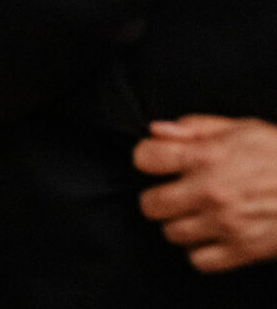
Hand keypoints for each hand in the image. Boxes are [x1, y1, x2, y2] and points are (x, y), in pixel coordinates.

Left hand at [137, 116, 276, 272]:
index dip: (148, 158)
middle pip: (150, 204)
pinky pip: (199, 260)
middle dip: (158, 197)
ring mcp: (225, 224)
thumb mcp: (243, 127)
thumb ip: (195, 127)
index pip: (144, 158)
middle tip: (175, 192)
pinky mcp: (243, 250)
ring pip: (172, 233)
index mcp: (207, 157)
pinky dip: (201, 251)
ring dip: (180, 224)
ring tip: (196, 214)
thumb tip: (158, 130)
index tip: (157, 161)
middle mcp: (210, 192)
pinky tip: (211, 236)